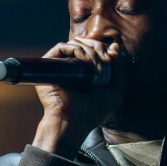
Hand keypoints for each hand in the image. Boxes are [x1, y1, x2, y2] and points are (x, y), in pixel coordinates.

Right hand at [29, 37, 122, 154]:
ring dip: (91, 50)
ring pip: (75, 43)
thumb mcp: (114, 91)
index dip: (104, 48)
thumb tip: (115, 49)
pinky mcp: (48, 65)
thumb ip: (118, 71)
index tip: (114, 54)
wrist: (72, 122)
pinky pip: (62, 47)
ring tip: (97, 66)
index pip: (93, 50)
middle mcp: (70, 67)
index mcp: (83, 71)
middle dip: (99, 47)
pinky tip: (86, 61)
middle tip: (107, 60)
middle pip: (85, 43)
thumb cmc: (92, 112)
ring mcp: (59, 66)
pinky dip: (77, 49)